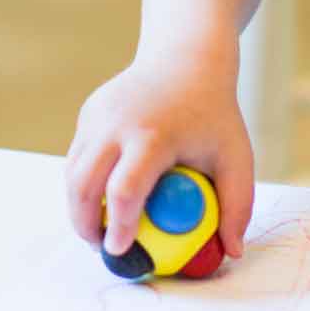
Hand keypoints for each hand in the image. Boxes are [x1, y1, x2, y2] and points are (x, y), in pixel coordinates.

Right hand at [64, 57, 253, 259]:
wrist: (187, 59)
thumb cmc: (215, 114)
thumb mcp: (236, 155)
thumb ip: (237, 204)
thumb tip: (232, 251)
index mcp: (153, 136)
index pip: (125, 189)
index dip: (118, 224)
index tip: (119, 250)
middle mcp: (116, 124)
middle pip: (83, 185)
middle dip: (85, 224)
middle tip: (102, 247)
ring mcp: (97, 115)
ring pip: (73, 172)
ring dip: (78, 206)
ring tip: (99, 227)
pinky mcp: (89, 112)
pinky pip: (78, 155)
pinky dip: (84, 180)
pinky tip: (103, 193)